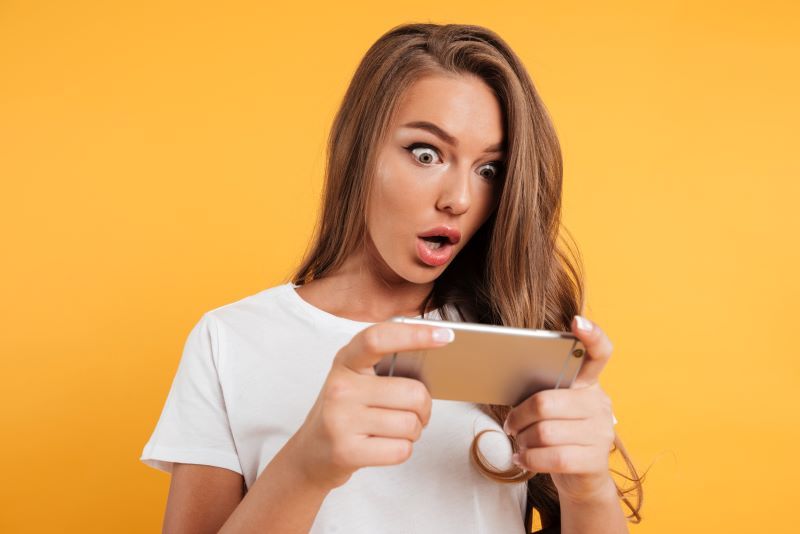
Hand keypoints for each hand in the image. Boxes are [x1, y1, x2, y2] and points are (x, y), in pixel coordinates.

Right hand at [287, 321, 454, 490]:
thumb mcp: (355, 379)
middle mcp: (340, 387)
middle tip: (412, 412)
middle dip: (423, 407)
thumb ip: (385, 364)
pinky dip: (401, 450)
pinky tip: (382, 445)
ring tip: (392, 430)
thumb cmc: (346, 411)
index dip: (414, 334)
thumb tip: (435, 352)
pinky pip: (401, 450)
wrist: (311, 454)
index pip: (379, 338)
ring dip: (412, 431)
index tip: (445, 336)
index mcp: (345, 361)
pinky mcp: (346, 451)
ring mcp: (340, 419)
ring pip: (410, 424)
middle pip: (412, 393)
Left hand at [503, 315, 616, 502]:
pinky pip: (552, 456)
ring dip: (523, 440)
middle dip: (519, 416)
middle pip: (545, 402)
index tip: (576, 322)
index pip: (599, 352)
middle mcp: (599, 403)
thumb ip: (542, 391)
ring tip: (521, 442)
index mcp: (589, 384)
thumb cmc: (559, 435)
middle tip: (512, 424)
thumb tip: (505, 374)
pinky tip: (523, 457)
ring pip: (544, 431)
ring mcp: (600, 432)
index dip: (591, 335)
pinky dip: (529, 458)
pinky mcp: (594, 460)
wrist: (582, 478)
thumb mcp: (554, 409)